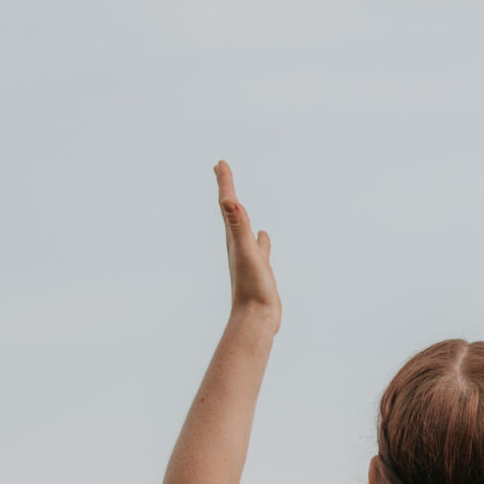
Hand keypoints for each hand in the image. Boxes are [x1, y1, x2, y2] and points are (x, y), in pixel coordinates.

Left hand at [215, 161, 280, 331]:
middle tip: (221, 171)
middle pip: (231, 211)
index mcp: (234, 238)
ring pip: (244, 228)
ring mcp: (249, 257)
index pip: (228, 204)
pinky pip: (259, 246)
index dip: (225, 182)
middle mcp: (238, 245)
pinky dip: (261, 238)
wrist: (256, 320)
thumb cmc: (252, 287)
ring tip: (238, 202)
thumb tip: (228, 200)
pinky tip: (264, 238)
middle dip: (227, 191)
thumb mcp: (246, 251)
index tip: (220, 163)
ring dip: (241, 213)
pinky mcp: (259, 269)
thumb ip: (238, 225)